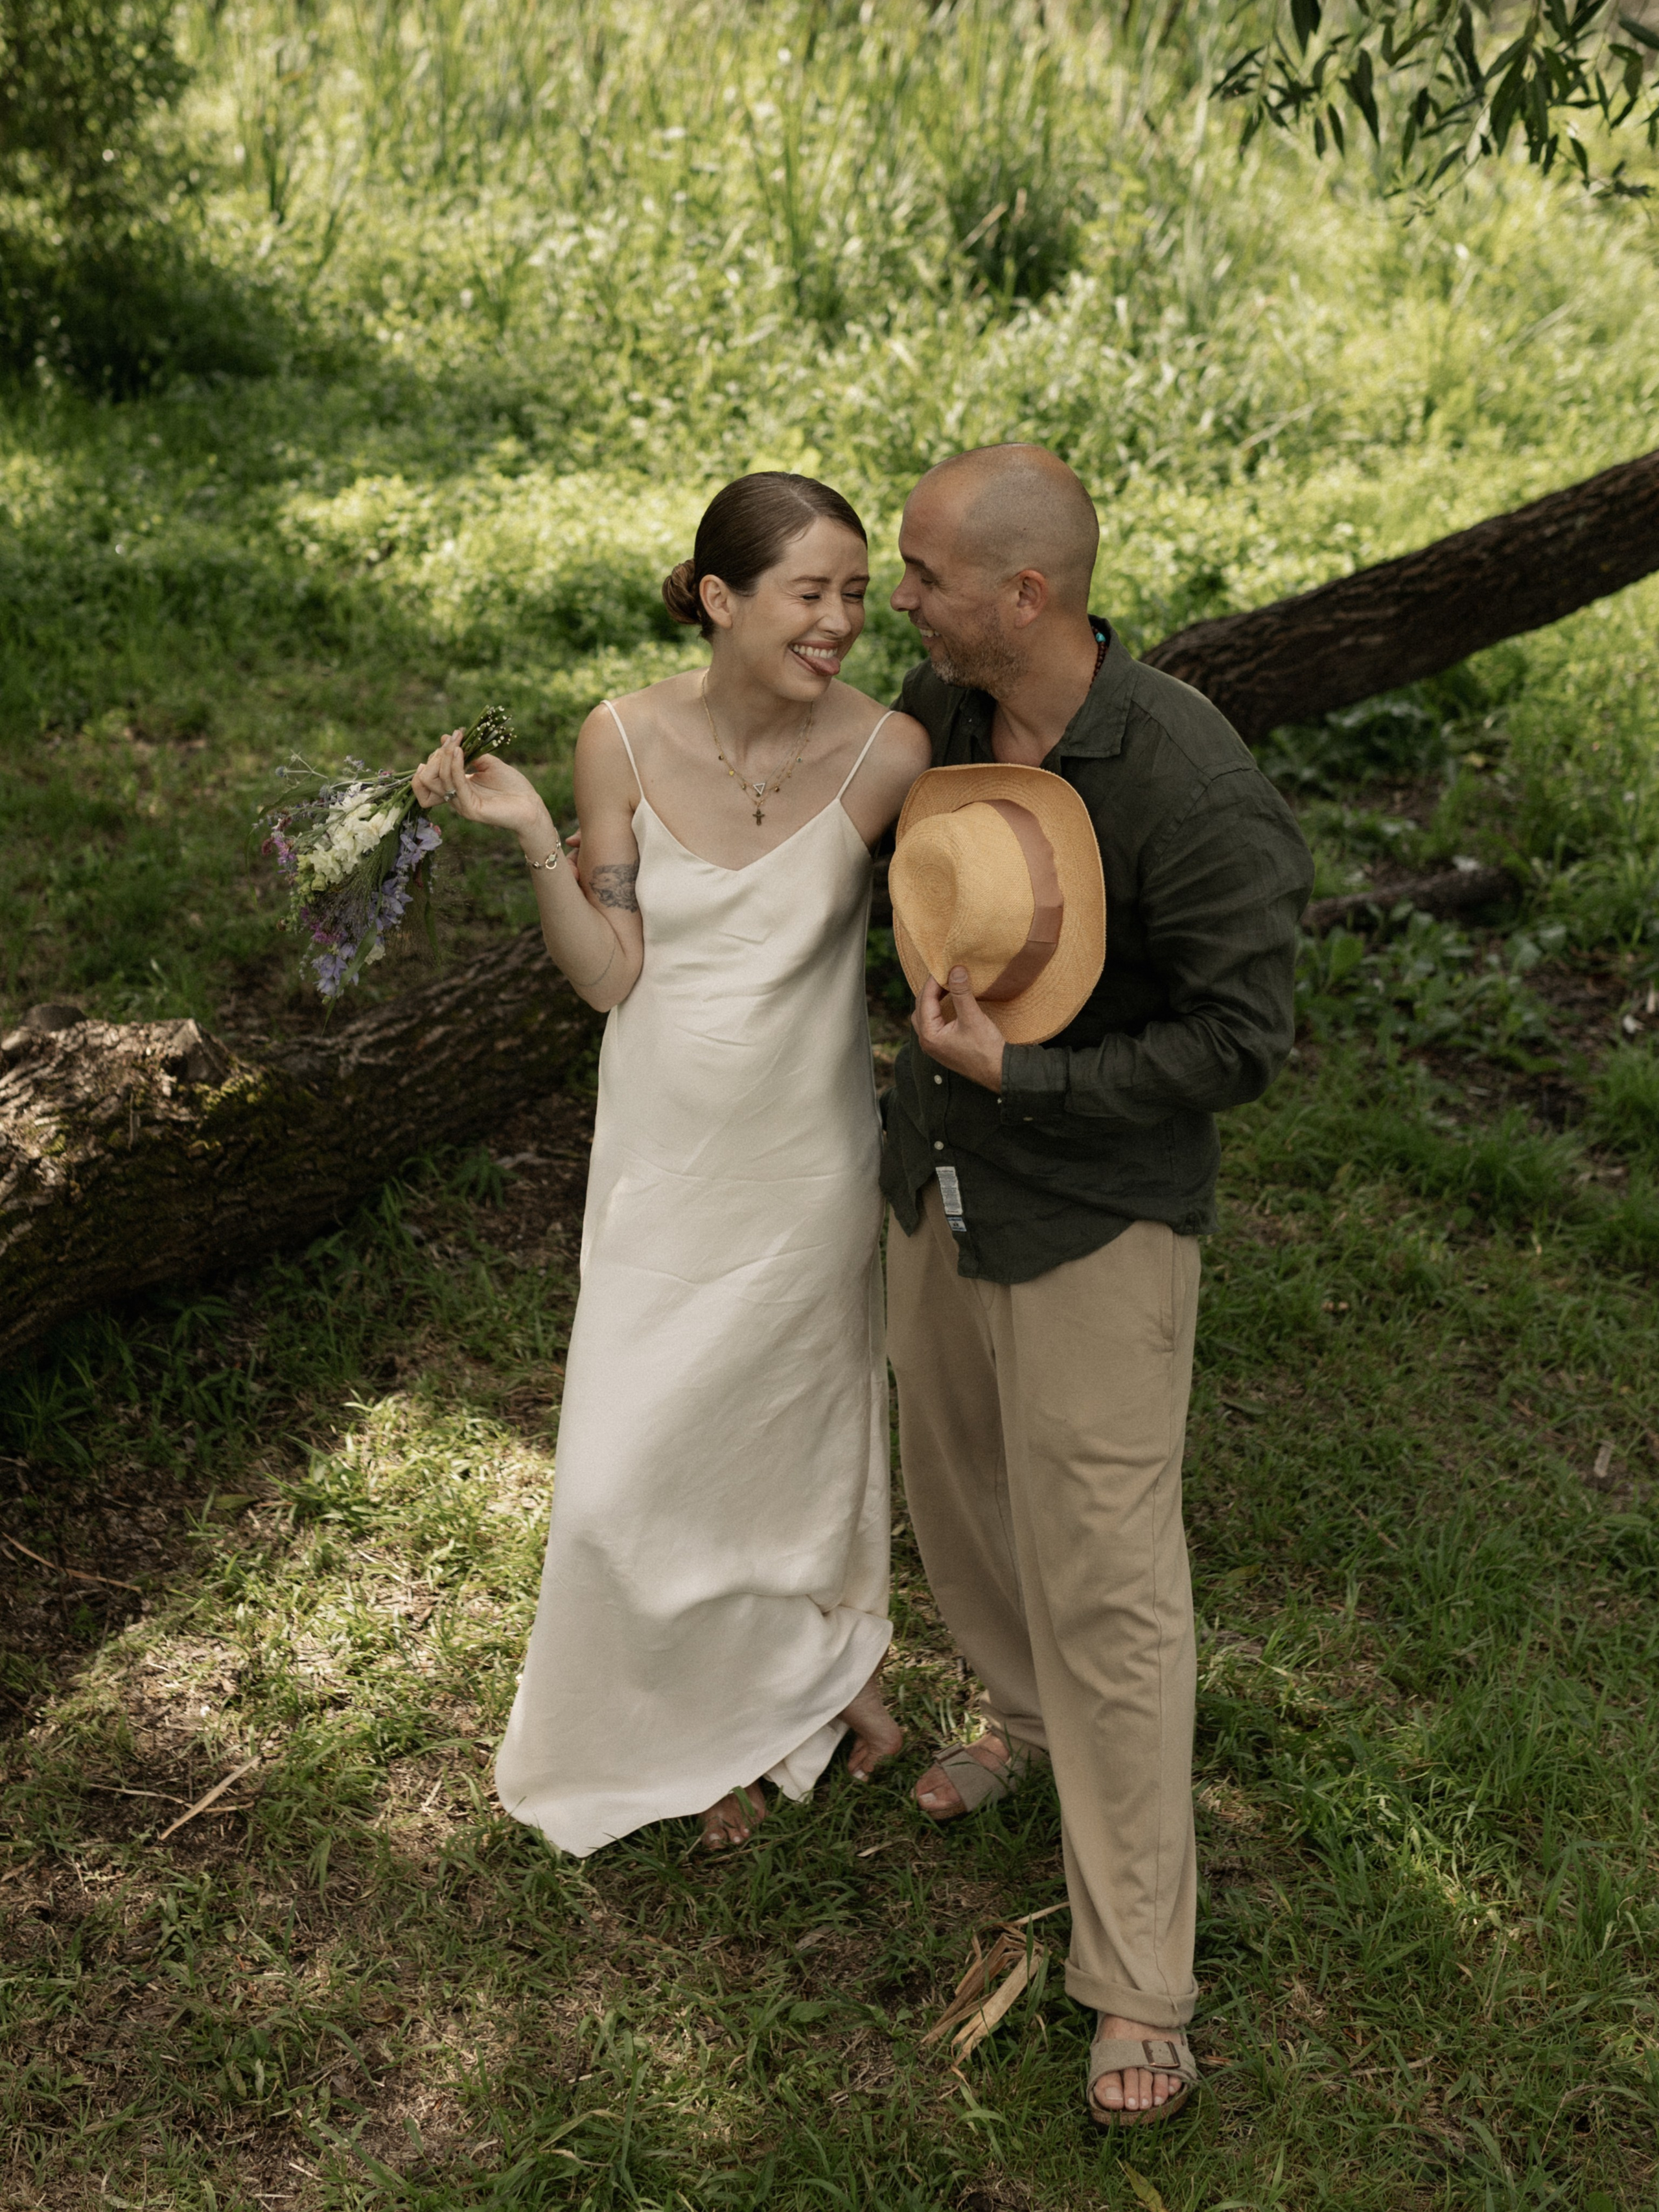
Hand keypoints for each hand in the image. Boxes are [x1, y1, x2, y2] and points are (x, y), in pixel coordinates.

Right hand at [411, 728, 549, 843]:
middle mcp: (455, 798)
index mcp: (457, 788)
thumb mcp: (489, 764)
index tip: (454, 735)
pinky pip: (456, 784)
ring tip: (456, 742)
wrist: (531, 806)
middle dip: (439, 755)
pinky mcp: (470, 809)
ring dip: (446, 757)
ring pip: (439, 779)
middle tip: (454, 739)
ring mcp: (461, 805)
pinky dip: (456, 766)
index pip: (432, 773)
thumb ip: (470, 753)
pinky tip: (460, 752)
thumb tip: (448, 737)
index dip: (439, 753)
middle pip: (428, 777)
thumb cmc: (513, 786)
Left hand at [912, 967, 1006, 1092]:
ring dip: (933, 999)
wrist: (999, 1072)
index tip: (945, 966)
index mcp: (929, 1034)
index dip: (934, 981)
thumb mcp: (973, 1017)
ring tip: (946, 985)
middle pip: (921, 1006)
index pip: (925, 999)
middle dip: (931, 989)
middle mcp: (927, 1041)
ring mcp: (934, 1045)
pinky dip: (938, 1009)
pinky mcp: (943, 1046)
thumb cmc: (986, 1049)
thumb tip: (955, 970)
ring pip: (926, 1015)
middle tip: (945, 974)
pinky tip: (950, 1001)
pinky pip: (934, 1022)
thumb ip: (961, 993)